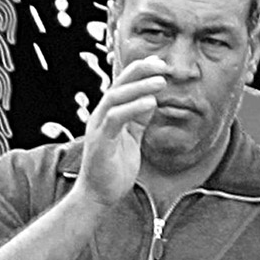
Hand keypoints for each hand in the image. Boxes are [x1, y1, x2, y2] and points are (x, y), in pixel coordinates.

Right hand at [76, 56, 174, 205]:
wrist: (99, 195)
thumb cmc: (114, 168)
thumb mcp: (131, 138)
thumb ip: (138, 119)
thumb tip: (151, 100)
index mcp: (108, 115)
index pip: (123, 86)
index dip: (139, 72)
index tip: (160, 64)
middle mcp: (100, 117)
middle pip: (118, 85)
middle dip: (139, 71)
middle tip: (162, 64)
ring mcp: (98, 128)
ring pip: (115, 98)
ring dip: (139, 87)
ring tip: (161, 80)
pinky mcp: (100, 142)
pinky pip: (115, 119)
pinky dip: (133, 108)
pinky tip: (152, 103)